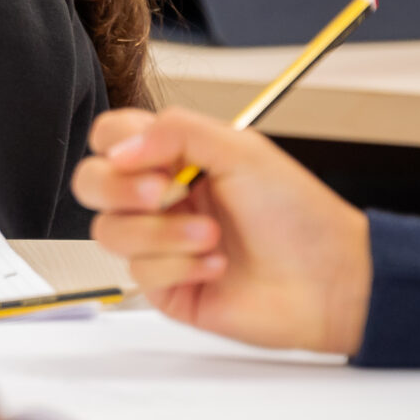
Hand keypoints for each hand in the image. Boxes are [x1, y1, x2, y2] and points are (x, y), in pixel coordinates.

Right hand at [73, 107, 372, 355]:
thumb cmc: (298, 216)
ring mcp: (160, 244)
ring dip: (162, 233)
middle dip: (118, 188)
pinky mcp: (166, 287)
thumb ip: (176, 131)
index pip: (111, 138)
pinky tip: (217, 265)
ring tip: (211, 236)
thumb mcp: (241, 151)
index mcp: (174, 158)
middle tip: (161, 192)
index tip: (145, 156)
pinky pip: (140, 273)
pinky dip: (180, 266)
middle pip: (90, 184)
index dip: (116, 144)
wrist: (329, 280)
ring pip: (109, 231)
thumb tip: (120, 147)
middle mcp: (161, 199)